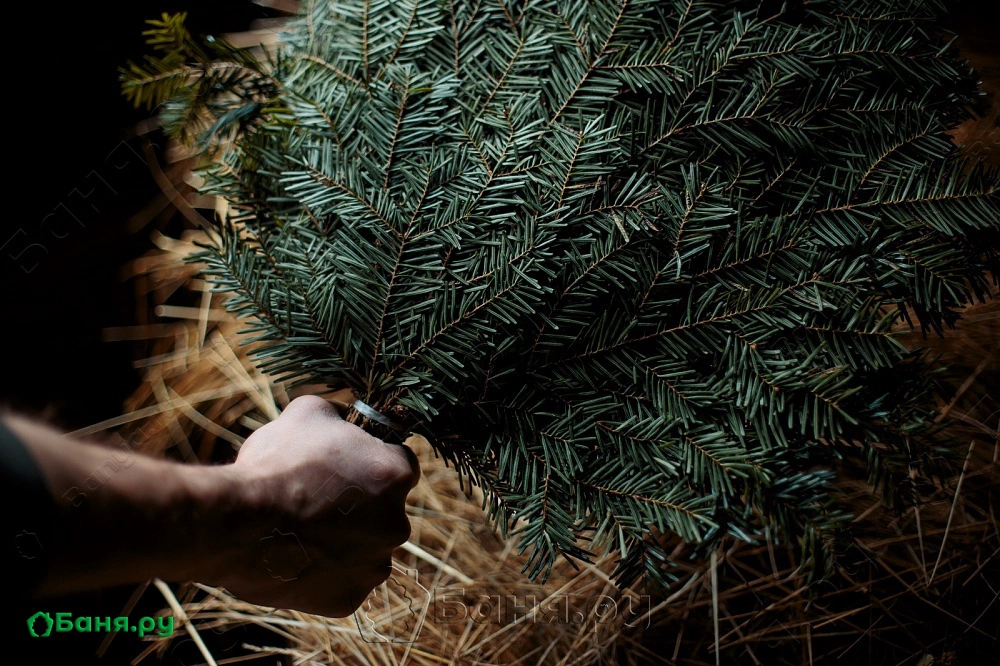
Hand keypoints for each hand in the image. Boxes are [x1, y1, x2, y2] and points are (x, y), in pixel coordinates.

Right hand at [207, 395, 419, 616]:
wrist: (240, 522)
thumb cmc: (276, 464)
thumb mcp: (306, 413)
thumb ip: (336, 414)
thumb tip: (341, 417)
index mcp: (396, 474)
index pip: (398, 465)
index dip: (369, 464)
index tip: (344, 469)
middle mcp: (397, 523)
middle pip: (383, 512)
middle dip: (357, 507)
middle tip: (316, 502)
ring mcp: (375, 565)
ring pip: (365, 550)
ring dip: (343, 543)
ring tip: (300, 533)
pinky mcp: (349, 598)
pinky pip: (342, 583)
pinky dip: (324, 575)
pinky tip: (296, 560)